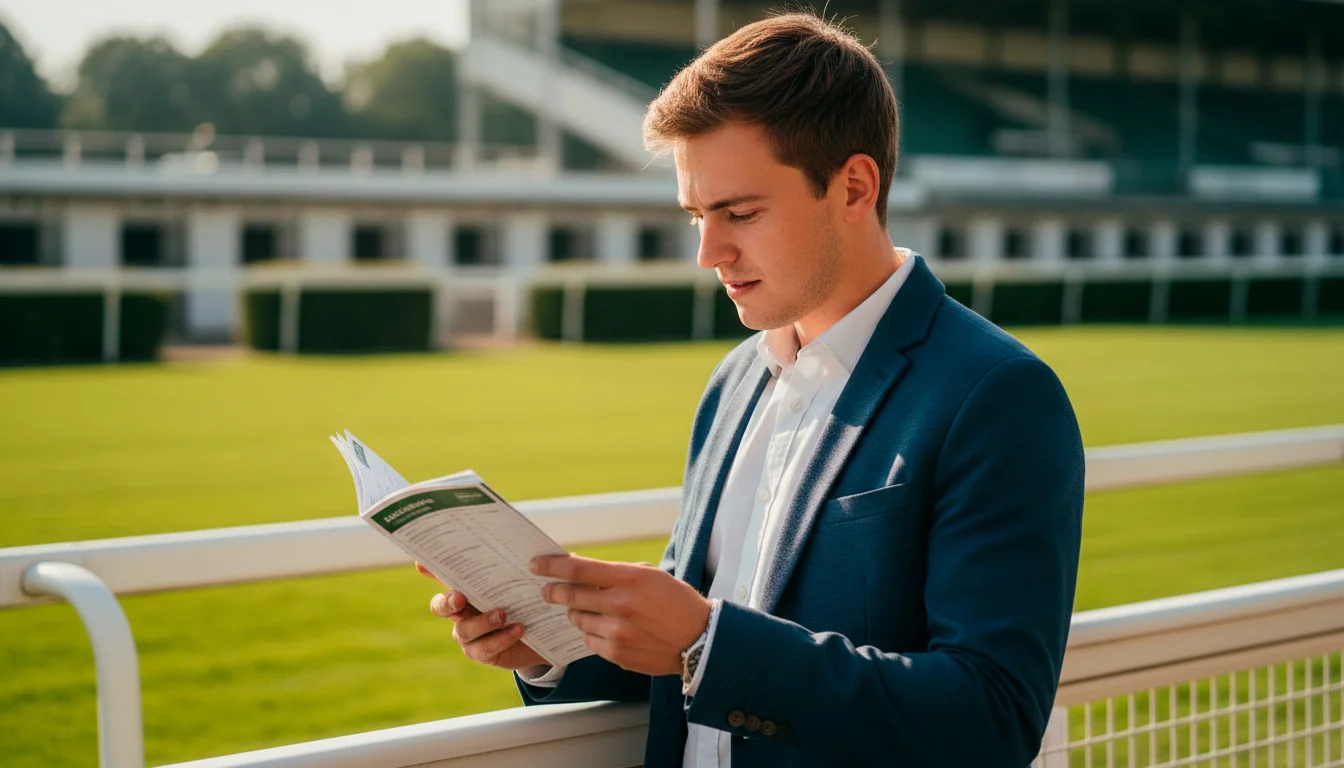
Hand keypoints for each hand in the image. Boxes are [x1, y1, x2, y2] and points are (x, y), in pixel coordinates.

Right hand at [416, 562, 545, 670]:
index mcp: (466, 589)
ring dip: (483, 622)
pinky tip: (517, 629)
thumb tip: (516, 542)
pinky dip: (501, 638)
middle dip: (447, 602)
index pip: (444, 577)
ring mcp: (468, 634)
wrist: (541, 633)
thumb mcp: (519, 582)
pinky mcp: (481, 652)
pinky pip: (484, 648)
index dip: (431, 571)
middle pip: (440, 607)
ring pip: (464, 630)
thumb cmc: (525, 600)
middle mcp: (460, 612)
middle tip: (459, 598)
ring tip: (503, 614)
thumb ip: (508, 569)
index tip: (421, 563)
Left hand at [531, 554, 711, 676]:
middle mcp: (620, 604)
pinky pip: (589, 640)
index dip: (553, 565)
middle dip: (553, 592)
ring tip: (591, 610)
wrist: (700, 639)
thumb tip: (579, 568)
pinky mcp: (616, 653)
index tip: (536, 563)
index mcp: (630, 578)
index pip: (579, 569)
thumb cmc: (675, 602)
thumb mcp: (649, 576)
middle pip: (570, 596)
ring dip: (577, 613)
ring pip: (577, 620)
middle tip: (546, 590)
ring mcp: (617, 632)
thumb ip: (614, 573)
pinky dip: (592, 632)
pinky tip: (606, 629)